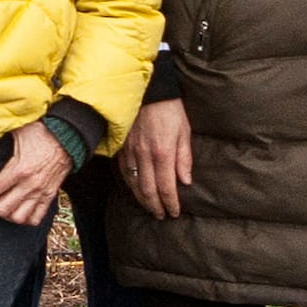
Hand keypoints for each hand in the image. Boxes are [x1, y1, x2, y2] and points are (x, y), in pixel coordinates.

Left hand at [0, 119, 72, 224]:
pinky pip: (36, 218)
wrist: (69, 139)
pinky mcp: (49, 197)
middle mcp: (30, 185)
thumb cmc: (41, 134)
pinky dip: (25, 218)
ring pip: (18, 218)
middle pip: (2, 209)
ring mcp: (41, 193)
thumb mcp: (18, 130)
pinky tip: (18, 209)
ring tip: (2, 204)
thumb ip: (0, 131)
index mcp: (19, 169)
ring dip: (6, 214)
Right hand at [120, 96, 192, 216]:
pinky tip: (136, 190)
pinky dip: (131, 185)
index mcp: (162, 153)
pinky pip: (125, 172)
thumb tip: (185, 181)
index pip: (166, 187)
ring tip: (150, 207)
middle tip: (161, 216)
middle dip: (155, 206)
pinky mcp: (122, 147)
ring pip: (134, 184)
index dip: (170, 203)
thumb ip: (184, 158)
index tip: (175, 212)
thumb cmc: (170, 110)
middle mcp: (144, 156)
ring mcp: (130, 152)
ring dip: (142, 199)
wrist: (148, 91)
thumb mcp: (184, 131)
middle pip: (148, 190)